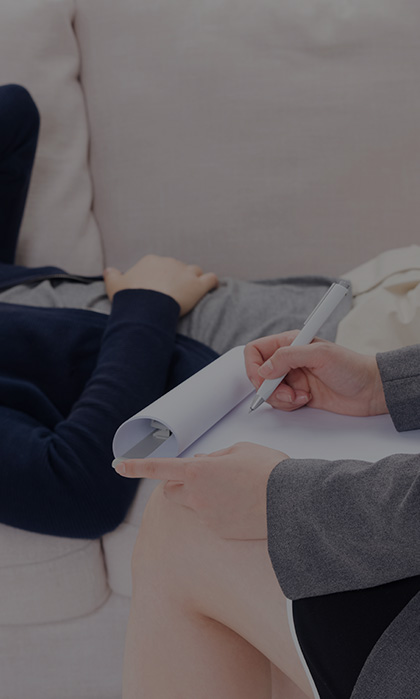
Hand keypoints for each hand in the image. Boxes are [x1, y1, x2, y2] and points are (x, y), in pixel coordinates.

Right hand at [103, 254, 217, 315]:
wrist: (145, 308)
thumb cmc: (130, 298)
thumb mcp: (115, 285)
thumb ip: (112, 276)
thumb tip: (108, 270)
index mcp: (151, 261)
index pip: (159, 266)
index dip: (160, 278)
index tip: (158, 289)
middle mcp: (170, 262)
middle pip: (177, 269)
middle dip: (176, 280)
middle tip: (173, 296)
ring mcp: (185, 272)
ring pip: (194, 272)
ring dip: (194, 280)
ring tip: (191, 293)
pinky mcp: (198, 285)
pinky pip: (211, 279)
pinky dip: (212, 283)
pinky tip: (211, 289)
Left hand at [113, 442, 287, 539]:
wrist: (293, 502)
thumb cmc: (268, 469)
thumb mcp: (240, 450)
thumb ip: (214, 456)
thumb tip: (200, 461)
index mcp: (197, 470)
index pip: (157, 467)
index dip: (135, 466)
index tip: (118, 466)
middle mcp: (196, 496)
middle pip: (171, 490)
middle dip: (179, 483)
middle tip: (203, 476)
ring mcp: (206, 517)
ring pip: (192, 505)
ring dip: (200, 497)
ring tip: (232, 491)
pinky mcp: (220, 532)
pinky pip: (211, 519)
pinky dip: (219, 512)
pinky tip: (242, 505)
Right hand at [245, 331, 387, 416]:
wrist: (371, 390)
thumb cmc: (352, 367)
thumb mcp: (320, 355)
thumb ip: (288, 357)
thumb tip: (265, 369)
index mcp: (290, 343)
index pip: (255, 351)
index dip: (253, 367)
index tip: (264, 380)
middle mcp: (288, 359)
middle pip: (259, 374)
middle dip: (268, 388)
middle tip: (287, 393)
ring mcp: (293, 378)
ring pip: (268, 391)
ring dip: (280, 398)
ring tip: (301, 397)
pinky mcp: (298, 394)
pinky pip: (280, 402)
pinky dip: (288, 405)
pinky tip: (306, 400)